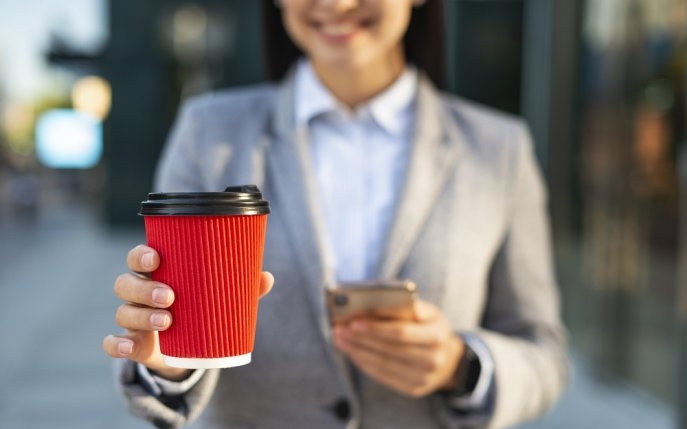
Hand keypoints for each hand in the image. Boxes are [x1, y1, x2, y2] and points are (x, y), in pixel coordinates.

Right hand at [102, 244, 274, 379]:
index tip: (157, 258)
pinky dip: (117, 345)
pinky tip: (129, 347)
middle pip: (126, 283)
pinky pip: (113, 343)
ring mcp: (132, 319)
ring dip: (142, 316)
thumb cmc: (201, 308)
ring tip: (168, 321)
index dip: (141, 255)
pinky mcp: (132, 344)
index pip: (138, 258)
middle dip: (145, 288)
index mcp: (156, 273)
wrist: (188, 348)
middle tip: (170, 296)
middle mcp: (138, 293)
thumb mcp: (219, 298)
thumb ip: (241, 288)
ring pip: (123, 312)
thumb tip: (267, 277)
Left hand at [332, 300, 463, 397]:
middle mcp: (433, 359)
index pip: (401, 332)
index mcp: (437, 335)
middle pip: (389, 350)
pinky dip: (364, 363)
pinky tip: (351, 352)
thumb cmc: (430, 327)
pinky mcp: (414, 389)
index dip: (376, 328)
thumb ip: (410, 306)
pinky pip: (383, 376)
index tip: (353, 320)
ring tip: (339, 339)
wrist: (449, 359)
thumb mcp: (429, 312)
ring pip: (383, 365)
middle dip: (361, 339)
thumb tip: (386, 302)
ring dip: (357, 351)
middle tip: (339, 329)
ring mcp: (424, 378)